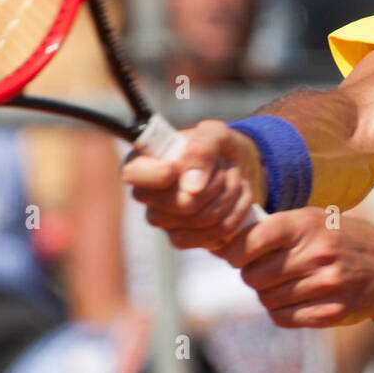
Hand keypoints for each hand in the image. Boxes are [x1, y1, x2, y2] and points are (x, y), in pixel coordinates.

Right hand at [122, 119, 264, 251]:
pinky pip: (211, 235)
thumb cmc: (219, 147)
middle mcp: (147, 194)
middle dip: (217, 182)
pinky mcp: (182, 237)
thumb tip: (191, 187)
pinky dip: (234, 216)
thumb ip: (202, 149)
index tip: (177, 168)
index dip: (158, 174)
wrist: (239, 168)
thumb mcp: (215, 134)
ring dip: (230, 196)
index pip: (134, 173)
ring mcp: (163, 220)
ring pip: (203, 218)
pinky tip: (235, 200)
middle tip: (225, 166)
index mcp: (144, 162)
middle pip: (183, 203)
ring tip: (233, 180)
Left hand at [216, 208, 373, 327]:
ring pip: (267, 298)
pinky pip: (284, 317)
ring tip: (284, 284)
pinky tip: (295, 300)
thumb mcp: (317, 220)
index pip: (252, 240)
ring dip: (268, 294)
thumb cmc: (344, 240)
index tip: (236, 255)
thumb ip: (278, 228)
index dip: (235, 251)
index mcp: (309, 225)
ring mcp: (326, 285)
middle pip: (254, 275)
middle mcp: (317, 253)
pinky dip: (281, 311)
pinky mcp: (331, 312)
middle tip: (265, 271)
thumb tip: (224, 241)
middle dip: (252, 275)